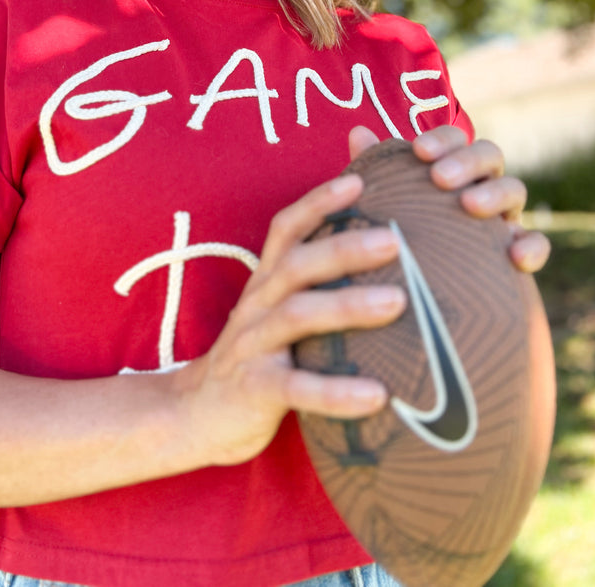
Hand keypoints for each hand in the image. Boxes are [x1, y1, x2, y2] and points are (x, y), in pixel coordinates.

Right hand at [174, 171, 405, 467]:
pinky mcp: (255, 390)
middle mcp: (257, 304)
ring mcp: (253, 345)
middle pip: (297, 264)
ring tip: (397, 302)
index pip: (287, 228)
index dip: (319, 202)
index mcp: (266, 281)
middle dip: (345, 247)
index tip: (358, 180)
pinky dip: (337, 391)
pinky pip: (298, 388)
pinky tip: (378, 395)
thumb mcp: (279, 309)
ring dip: (347, 305)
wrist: (196, 413)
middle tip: (394, 240)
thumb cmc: (260, 354)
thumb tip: (378, 248)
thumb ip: (316, 281)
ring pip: (297, 316)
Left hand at [349, 124, 549, 274]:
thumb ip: (377, 171)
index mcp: (451, 167)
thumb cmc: (401, 235)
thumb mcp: (386, 204)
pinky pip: (537, 243)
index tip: (419, 151)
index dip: (441, 139)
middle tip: (440, 178)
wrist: (426, 297)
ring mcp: (504, 217)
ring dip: (495, 194)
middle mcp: (481, 184)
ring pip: (514, 190)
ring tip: (470, 206)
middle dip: (466, 161)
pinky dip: (532, 246)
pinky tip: (515, 258)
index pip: (454, 139)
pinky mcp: (519, 253)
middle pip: (488, 155)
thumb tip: (357, 132)